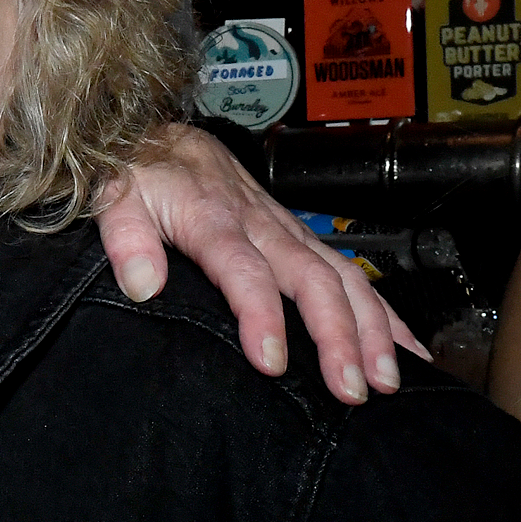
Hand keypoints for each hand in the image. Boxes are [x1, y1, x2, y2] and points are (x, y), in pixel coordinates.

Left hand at [95, 125, 425, 404]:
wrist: (161, 133)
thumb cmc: (139, 172)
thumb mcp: (114, 197)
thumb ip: (125, 239)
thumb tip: (143, 284)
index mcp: (213, 218)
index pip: (244, 271)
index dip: (261, 316)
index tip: (272, 361)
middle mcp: (261, 224)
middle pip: (312, 279)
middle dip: (339, 335)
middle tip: (351, 388)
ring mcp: (287, 229)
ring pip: (343, 277)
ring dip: (372, 328)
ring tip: (385, 377)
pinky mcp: (299, 235)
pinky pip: (351, 272)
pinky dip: (384, 311)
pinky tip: (405, 346)